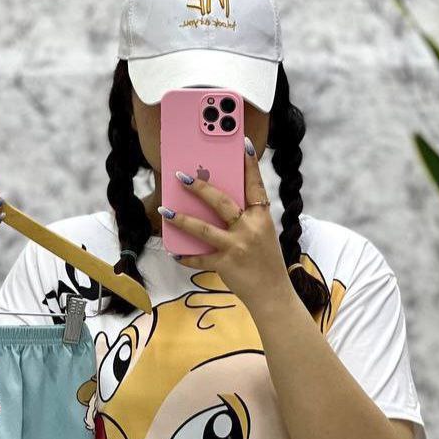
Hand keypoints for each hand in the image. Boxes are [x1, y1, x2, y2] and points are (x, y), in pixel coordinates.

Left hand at [157, 137, 288, 306]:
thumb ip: (246, 219)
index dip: (250, 163)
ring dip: (181, 220)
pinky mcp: (225, 264)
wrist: (273, 293)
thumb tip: (220, 207)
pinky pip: (200, 258)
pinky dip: (187, 257)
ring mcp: (236, 246)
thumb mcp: (263, 234)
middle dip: (199, 187)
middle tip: (181, 177)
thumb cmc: (267, 262)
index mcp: (262, 217)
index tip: (243, 144)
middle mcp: (249, 228)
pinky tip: (175, 253)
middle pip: (221, 202)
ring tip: (165, 211)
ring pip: (203, 229)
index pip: (256, 184)